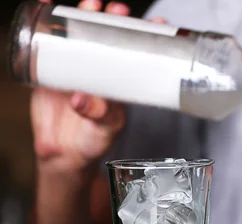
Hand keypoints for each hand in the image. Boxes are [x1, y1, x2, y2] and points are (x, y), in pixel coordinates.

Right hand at [31, 1, 132, 173]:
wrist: (64, 154)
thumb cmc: (94, 140)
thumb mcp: (105, 128)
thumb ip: (98, 114)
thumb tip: (83, 100)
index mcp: (121, 80)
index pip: (136, 53)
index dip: (146, 36)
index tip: (158, 24)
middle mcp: (100, 69)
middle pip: (109, 35)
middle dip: (114, 18)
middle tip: (118, 10)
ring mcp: (75, 67)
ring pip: (80, 34)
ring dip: (84, 15)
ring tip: (90, 4)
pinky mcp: (50, 69)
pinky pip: (48, 42)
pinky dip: (46, 23)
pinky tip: (46, 6)